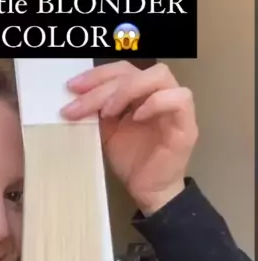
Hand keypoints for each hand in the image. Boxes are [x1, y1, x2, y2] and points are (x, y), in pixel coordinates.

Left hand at [61, 61, 198, 214]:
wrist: (147, 191)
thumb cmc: (131, 160)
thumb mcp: (107, 131)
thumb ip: (98, 111)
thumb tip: (75, 97)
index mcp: (141, 92)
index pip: (122, 70)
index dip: (97, 75)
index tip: (72, 87)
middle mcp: (160, 93)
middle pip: (134, 71)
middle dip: (103, 84)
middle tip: (79, 103)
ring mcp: (176, 107)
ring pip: (159, 76)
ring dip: (127, 89)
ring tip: (107, 112)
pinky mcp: (187, 125)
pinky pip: (179, 99)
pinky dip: (156, 102)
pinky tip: (135, 117)